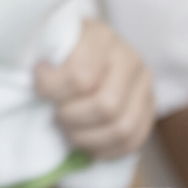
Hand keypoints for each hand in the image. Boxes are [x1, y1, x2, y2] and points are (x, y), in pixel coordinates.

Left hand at [35, 18, 154, 158]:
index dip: (53, 89)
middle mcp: (130, 58)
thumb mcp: (52, 44)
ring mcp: (144, 86)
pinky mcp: (149, 110)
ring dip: (88, 137)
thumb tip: (40, 78)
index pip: (80, 76)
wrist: (89, 55)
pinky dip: (106, 149)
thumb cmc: (62, 54)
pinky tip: (86, 144)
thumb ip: (48, 58)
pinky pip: (132, 141)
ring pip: (121, 128)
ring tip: (70, 130)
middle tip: (57, 115)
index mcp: (102, 37)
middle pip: (106, 105)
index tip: (38, 86)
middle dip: (73, 118)